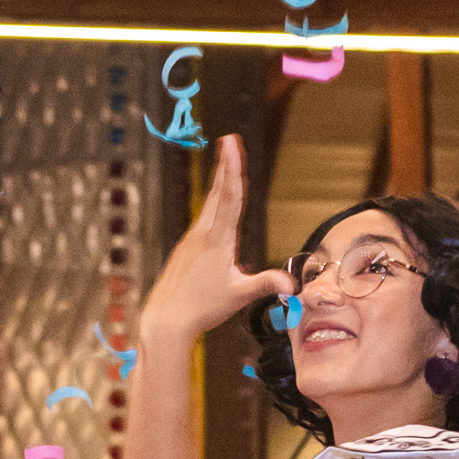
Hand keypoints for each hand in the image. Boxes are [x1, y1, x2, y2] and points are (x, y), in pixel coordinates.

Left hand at [141, 137, 292, 350]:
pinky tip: (216, 204)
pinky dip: (212, 205)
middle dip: (226, 165)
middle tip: (229, 140)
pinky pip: (203, 220)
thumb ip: (265, 284)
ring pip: (209, 205)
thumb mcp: (239, 296)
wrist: (166, 318)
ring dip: (219, 182)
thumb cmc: (202, 308)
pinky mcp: (186, 248)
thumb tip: (292, 284)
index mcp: (218, 239)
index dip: (233, 168)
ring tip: (225, 163)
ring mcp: (191, 240)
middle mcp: (202, 234)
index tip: (231, 145)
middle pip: (219, 193)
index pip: (230, 196)